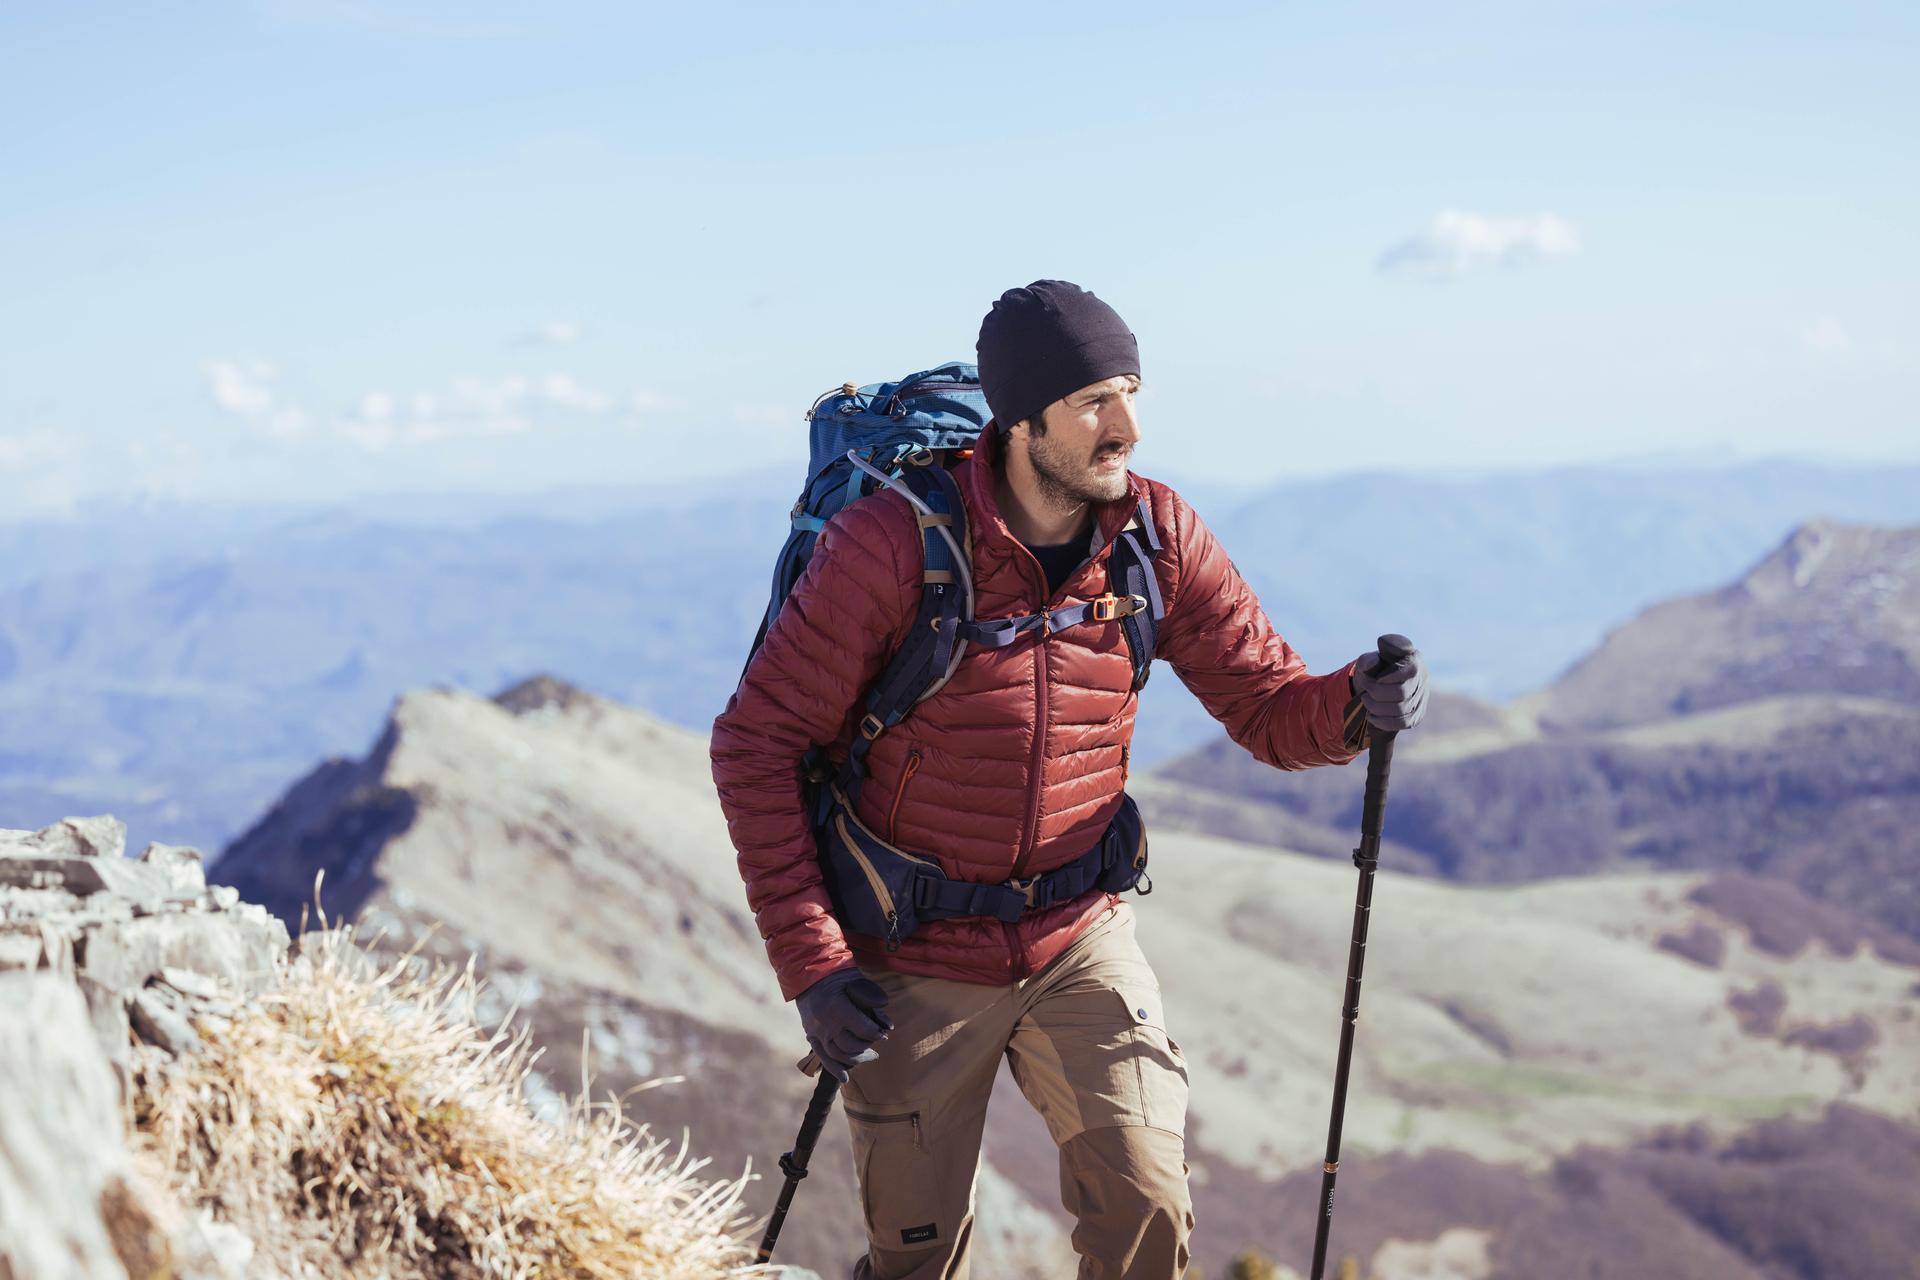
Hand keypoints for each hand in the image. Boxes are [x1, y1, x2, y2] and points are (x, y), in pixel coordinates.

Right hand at [795, 967, 892, 1081]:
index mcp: (837, 1007)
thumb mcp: (858, 983)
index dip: (876, 1034)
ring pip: (837, 1054)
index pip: (862, 1030)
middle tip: (877, 1045)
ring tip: (869, 1056)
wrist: (807, 970)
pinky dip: (834, 1068)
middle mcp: (825, 1022)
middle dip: (867, 1047)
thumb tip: (887, 1025)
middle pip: (850, 1045)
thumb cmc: (837, 974)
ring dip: (855, 1059)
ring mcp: (815, 1030)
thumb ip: (873, 1004)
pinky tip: (845, 1078)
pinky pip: (822, 1056)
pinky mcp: (810, 1034)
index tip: (884, 1033)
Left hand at [1350, 640, 1427, 731]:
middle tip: (1365, 692)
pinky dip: (1383, 722)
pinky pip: (1403, 723)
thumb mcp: (1368, 661)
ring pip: (1402, 710)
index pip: (1410, 670)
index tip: (1375, 679)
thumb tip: (1373, 662)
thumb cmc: (1374, 670)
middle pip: (1402, 693)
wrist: (1377, 685)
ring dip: (1377, 708)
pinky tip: (1371, 716)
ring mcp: (1422, 698)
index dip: (1390, 677)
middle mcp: (1422, 679)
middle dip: (1377, 694)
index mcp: (1414, 660)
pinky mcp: (1417, 715)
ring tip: (1366, 702)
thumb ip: (1369, 660)